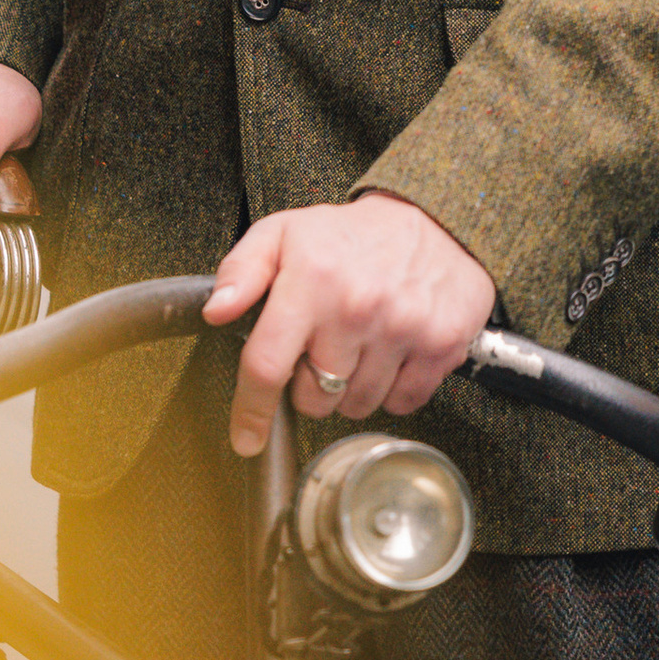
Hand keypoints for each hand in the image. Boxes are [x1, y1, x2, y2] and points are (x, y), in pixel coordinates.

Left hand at [204, 194, 494, 455]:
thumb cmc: (353, 235)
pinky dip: (392, 390)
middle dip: (309, 385)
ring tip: (358, 347)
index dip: (252, 411)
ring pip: (358, 406)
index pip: (268, 365)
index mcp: (312, 281)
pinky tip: (391, 355)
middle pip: (314, 398)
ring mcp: (404, 329)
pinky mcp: (441, 346)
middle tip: (321, 350)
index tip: (246, 438)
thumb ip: (242, 270)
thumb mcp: (283, 233)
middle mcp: (358, 308)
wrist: (437, 221)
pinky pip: (403, 403)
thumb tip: (216, 310)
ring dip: (351, 389)